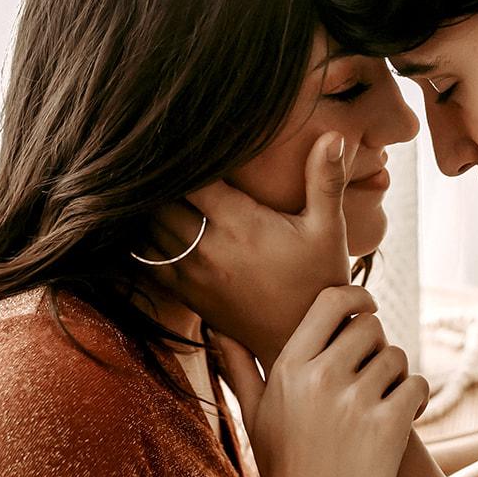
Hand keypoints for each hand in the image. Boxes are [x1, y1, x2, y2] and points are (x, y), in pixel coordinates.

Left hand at [146, 132, 352, 361]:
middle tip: (168, 160)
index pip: (190, 176)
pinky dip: (144, 238)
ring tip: (159, 186)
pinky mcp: (186, 292)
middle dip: (164, 178)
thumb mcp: (328, 228)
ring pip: (147, 227)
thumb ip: (325, 180)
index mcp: (239, 223)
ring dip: (150, 206)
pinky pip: (147, 258)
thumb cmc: (319, 279)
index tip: (188, 140)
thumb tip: (333, 135)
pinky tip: (155, 223)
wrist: (302, 341)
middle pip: (161, 198)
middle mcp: (208, 247)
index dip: (185, 156)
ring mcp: (192, 272)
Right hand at [213, 286, 429, 476]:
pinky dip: (415, 399)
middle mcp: (320, 378)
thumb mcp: (253, 415)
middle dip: (376, 347)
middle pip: (370, 326)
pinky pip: (417, 386)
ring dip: (396, 376)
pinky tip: (403, 417)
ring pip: (397, 356)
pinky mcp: (387, 427)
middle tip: (371, 376)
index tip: (365, 306)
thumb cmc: (281, 469)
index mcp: (289, 368)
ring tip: (383, 402)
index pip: (332, 302)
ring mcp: (354, 402)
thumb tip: (216, 328)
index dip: (357, 296)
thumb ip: (238, 366)